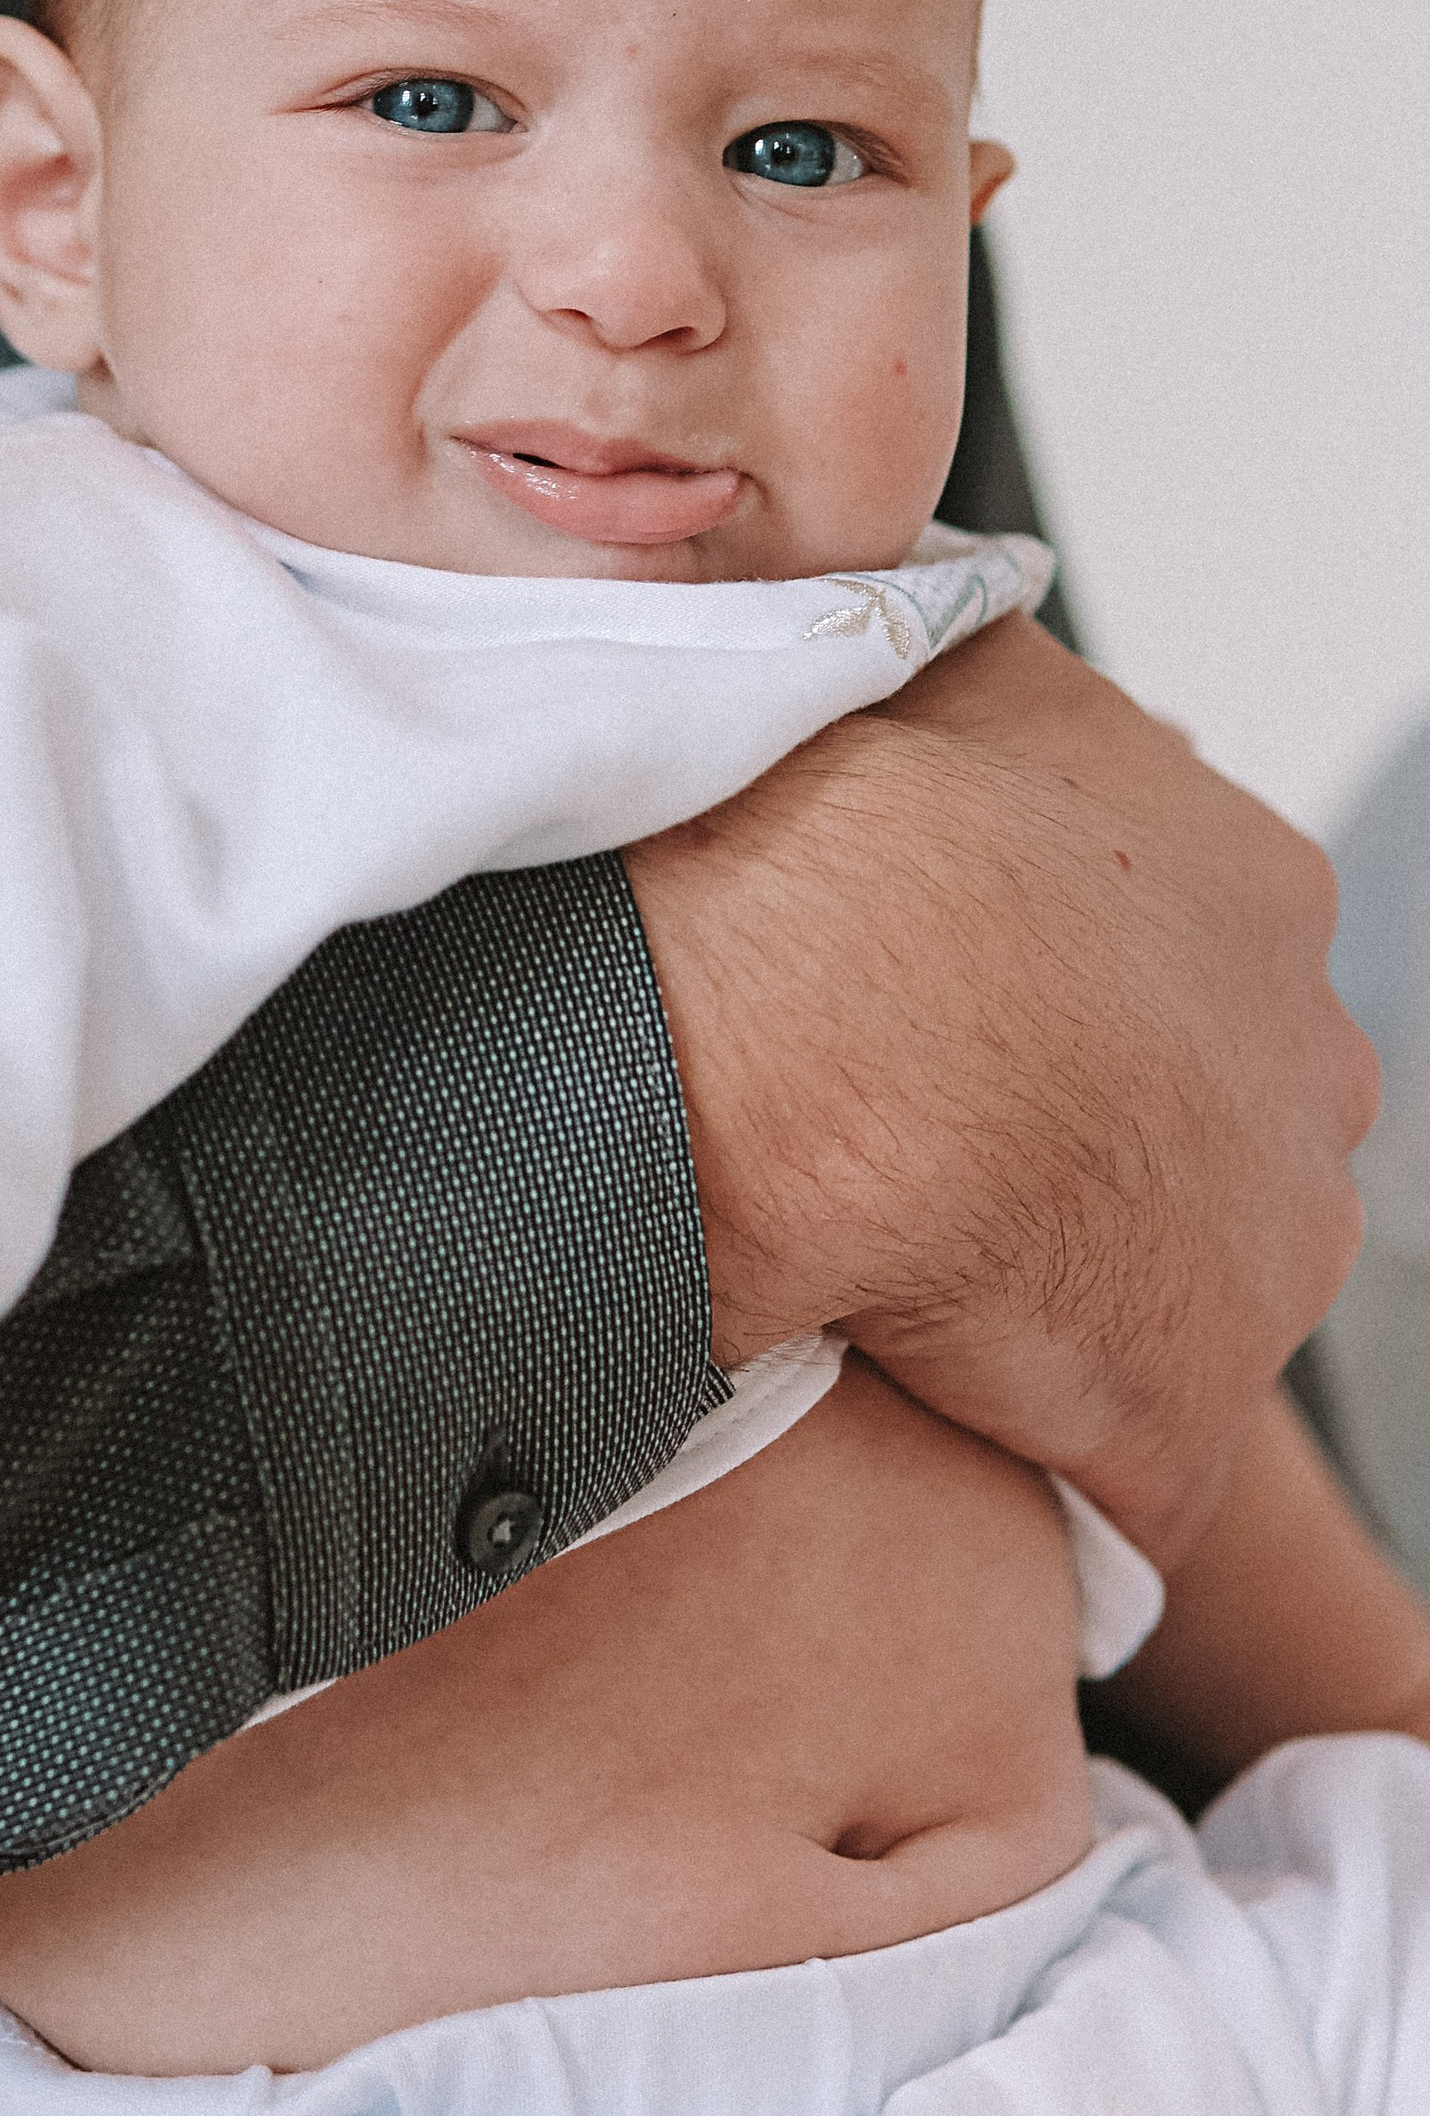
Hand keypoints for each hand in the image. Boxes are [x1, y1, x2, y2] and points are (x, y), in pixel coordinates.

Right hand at [628, 611, 1376, 1564]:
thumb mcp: (940, 664)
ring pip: (1177, 1280)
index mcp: (1250, 889)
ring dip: (1065, 1288)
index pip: (1188, 968)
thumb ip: (994, 685)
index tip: (954, 1017)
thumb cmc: (837, 825)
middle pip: (1214, 1122)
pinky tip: (931, 1419)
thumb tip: (964, 661)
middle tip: (929, 1143)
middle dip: (1098, 1140)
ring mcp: (1267, 1243)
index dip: (1063, 1002)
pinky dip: (1042, 1444)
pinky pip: (1125, 1454)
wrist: (813, 1011)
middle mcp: (1301, 1060)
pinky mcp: (1184, 1411)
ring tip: (898, 1274)